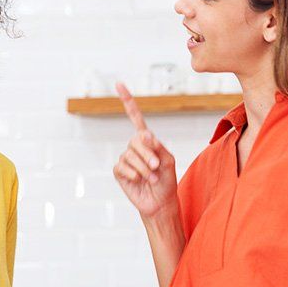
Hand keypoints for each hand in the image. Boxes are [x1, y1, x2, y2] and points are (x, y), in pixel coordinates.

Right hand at [112, 82, 177, 218]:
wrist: (160, 202)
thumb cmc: (167, 180)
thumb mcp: (168, 160)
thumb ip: (157, 146)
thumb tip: (144, 134)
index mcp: (146, 140)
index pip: (135, 117)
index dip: (127, 101)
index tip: (119, 85)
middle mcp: (134, 146)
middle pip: (136, 141)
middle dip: (148, 154)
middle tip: (156, 167)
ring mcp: (125, 158)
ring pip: (130, 156)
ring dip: (144, 169)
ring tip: (151, 178)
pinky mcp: (119, 171)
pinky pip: (123, 167)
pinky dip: (134, 175)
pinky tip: (139, 181)